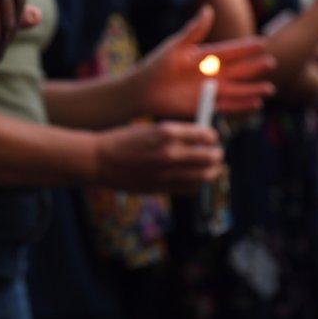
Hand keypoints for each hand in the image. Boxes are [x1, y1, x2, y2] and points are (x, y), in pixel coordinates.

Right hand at [96, 121, 223, 192]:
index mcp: (167, 132)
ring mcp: (168, 172)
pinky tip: (193, 177)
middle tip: (215, 153)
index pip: (206, 134)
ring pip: (206, 175)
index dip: (211, 136)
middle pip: (211, 156)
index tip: (210, 137)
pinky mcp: (163, 188)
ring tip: (210, 167)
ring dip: (212, 170)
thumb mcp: (151, 130)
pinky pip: (192, 188)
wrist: (101, 160)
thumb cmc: (124, 141)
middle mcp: (171, 152)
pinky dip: (197, 183)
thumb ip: (176, 135)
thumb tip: (201, 139)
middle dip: (216, 154)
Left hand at [129, 6, 275, 118]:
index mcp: (206, 56)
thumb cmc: (158, 64)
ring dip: (252, 89)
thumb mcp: (176, 45)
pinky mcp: (205, 104)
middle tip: (271, 63)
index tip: (262, 42)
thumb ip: (194, 31)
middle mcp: (212, 73)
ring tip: (269, 88)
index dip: (246, 48)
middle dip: (254, 67)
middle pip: (239, 70)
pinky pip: (227, 105)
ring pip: (237, 89)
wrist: (144, 89)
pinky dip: (241, 105)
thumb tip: (208, 9)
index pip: (231, 51)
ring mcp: (210, 89)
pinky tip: (255, 103)